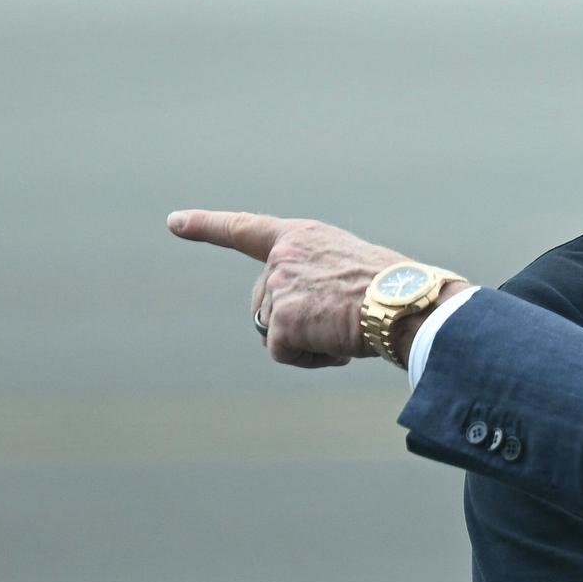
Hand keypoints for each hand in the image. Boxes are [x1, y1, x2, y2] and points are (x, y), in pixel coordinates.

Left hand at [168, 209, 454, 367]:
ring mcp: (279, 286)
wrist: (408, 304)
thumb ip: (317, 280)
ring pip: (276, 332)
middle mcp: (283, 256)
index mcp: (303, 237)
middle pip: (266, 304)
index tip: (174, 222)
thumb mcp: (352, 270)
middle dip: (295, 322)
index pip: (245, 229)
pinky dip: (312, 358)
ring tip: (347, 328)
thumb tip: (297, 326)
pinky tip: (339, 346)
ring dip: (310, 341)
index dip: (208, 225)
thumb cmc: (398, 291)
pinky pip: (284, 353)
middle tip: (341, 320)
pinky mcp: (281, 319)